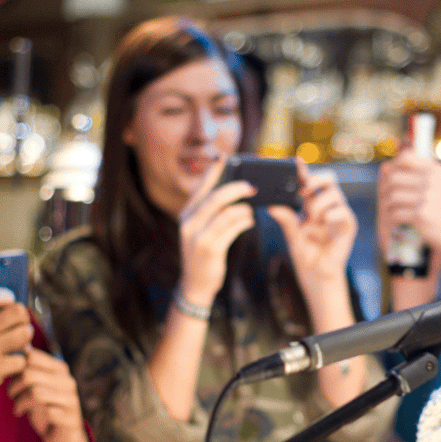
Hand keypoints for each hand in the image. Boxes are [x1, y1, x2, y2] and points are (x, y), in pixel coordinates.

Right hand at [0, 289, 31, 406]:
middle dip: (24, 321)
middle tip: (19, 329)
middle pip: (18, 312)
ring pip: (25, 334)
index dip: (9, 299)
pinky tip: (10, 365)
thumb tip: (17, 303)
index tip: (9, 308)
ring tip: (17, 346)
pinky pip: (23, 360)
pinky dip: (20, 363)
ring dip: (26, 342)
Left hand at [7, 347, 89, 441]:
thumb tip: (22, 345)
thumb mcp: (37, 384)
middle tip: (10, 395)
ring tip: (16, 406)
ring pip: (36, 392)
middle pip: (30, 374)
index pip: (32, 357)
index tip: (10, 378)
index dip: (15, 367)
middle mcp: (68, 382)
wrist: (63, 436)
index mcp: (60, 369)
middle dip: (13, 386)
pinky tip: (23, 415)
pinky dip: (27, 412)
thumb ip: (30, 368)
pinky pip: (45, 411)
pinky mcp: (70, 418)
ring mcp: (71, 400)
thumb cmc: (46, 406)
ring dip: (19, 401)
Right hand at [178, 157, 256, 306]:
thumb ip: (211, 212)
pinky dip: (244, 222)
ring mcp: (198, 236)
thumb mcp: (201, 230)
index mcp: (187, 214)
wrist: (196, 285)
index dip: (213, 170)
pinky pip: (232, 230)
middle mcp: (189, 222)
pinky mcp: (210, 249)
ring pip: (226, 213)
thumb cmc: (204, 254)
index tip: (224, 156)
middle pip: (215, 197)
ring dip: (244, 210)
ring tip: (252, 211)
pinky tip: (250, 221)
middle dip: (236, 188)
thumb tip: (234, 190)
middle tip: (253, 186)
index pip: (201, 187)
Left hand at [268, 159, 356, 289]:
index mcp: (312, 202)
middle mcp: (327, 204)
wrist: (317, 274)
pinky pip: (343, 211)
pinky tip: (322, 223)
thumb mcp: (291, 234)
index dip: (303, 169)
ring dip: (318, 203)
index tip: (294, 160)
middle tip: (303, 189)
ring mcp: (339, 213)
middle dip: (316, 178)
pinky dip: (331, 215)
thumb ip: (285, 218)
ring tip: (311, 219)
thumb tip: (271, 204)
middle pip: (328, 178)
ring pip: (334, 193)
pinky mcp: (348, 225)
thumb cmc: (305, 252)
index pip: (309, 180)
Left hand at [376, 149, 440, 256]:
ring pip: (393, 196)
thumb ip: (418, 174)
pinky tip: (394, 222)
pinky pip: (396, 213)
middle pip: (394, 178)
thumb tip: (385, 166)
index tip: (391, 177)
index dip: (393, 166)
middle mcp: (432, 180)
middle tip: (385, 198)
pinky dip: (392, 219)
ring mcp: (427, 197)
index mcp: (436, 170)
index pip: (405, 157)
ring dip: (387, 205)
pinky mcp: (421, 215)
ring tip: (389, 211)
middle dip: (385, 189)